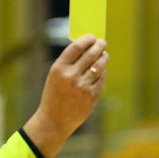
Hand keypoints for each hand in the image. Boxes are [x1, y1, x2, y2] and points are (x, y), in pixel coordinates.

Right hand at [23, 34, 108, 157]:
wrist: (54, 121)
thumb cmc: (54, 95)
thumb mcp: (54, 76)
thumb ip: (68, 62)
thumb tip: (86, 46)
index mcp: (59, 69)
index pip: (77, 47)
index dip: (87, 39)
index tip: (92, 37)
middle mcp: (71, 77)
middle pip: (91, 54)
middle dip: (99, 46)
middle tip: (102, 43)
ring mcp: (82, 87)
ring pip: (99, 65)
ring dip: (104, 57)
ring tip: (104, 55)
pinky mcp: (92, 96)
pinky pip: (101, 78)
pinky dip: (102, 72)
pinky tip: (101, 70)